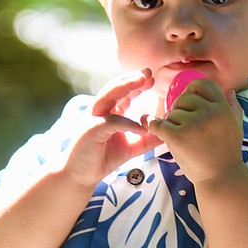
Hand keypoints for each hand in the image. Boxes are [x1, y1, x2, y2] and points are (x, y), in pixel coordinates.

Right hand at [63, 69, 160, 186]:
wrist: (81, 174)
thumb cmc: (102, 158)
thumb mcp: (130, 148)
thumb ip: (146, 140)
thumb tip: (166, 134)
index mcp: (109, 112)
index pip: (123, 93)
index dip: (137, 84)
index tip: (152, 79)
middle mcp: (100, 111)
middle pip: (115, 88)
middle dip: (132, 78)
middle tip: (149, 72)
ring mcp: (94, 118)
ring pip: (109, 96)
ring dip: (126, 87)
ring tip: (142, 81)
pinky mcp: (91, 130)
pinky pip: (111, 121)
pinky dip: (127, 123)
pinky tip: (140, 128)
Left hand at [147, 79, 244, 185]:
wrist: (220, 178)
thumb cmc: (227, 153)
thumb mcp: (236, 126)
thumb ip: (232, 107)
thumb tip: (228, 90)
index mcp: (222, 107)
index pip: (202, 85)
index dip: (193, 90)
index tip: (189, 101)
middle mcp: (209, 112)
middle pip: (184, 99)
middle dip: (180, 109)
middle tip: (182, 124)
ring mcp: (193, 124)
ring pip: (172, 113)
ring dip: (172, 123)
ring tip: (181, 137)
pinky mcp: (177, 137)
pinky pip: (158, 124)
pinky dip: (151, 123)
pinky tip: (148, 123)